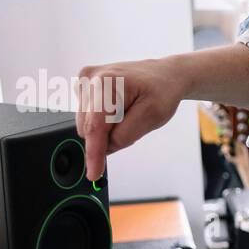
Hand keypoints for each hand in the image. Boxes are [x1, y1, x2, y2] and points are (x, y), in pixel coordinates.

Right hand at [74, 57, 185, 181]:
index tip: (93, 173)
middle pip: (89, 128)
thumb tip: (105, 148)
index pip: (95, 127)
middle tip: (132, 123)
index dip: (94, 154)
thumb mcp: (152, 116)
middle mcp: (90, 78)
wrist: (165, 75)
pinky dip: (104, 121)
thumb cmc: (162, 91)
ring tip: (127, 112)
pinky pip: (89, 117)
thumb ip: (126, 134)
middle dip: (108, 136)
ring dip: (107, 128)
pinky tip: (118, 109)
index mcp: (107, 82)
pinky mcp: (83, 86)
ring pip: (87, 125)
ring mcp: (84, 81)